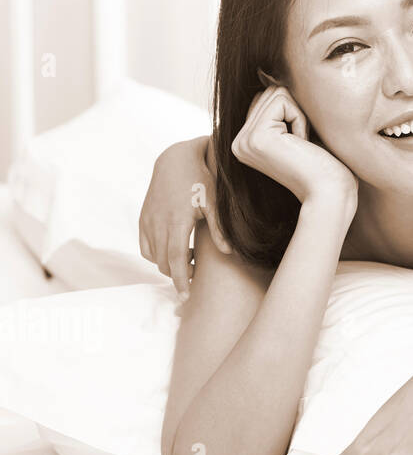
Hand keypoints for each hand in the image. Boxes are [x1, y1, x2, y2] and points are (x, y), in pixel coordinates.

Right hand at [140, 135, 229, 299]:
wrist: (174, 159)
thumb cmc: (201, 178)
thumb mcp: (214, 201)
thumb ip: (220, 227)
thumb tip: (229, 252)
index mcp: (177, 221)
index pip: (177, 259)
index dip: (181, 280)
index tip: (186, 296)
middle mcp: (158, 223)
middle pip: (164, 262)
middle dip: (177, 276)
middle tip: (195, 280)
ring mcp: (148, 221)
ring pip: (154, 257)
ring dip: (169, 265)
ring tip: (191, 262)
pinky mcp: (143, 219)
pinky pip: (145, 247)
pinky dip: (157, 255)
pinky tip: (175, 252)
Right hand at [231, 82, 356, 208]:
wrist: (331, 194)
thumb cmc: (327, 165)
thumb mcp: (300, 130)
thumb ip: (284, 107)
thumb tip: (271, 71)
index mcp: (247, 141)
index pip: (270, 98)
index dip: (295, 111)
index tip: (303, 143)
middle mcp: (239, 142)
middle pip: (271, 91)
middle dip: (297, 111)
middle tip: (305, 144)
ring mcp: (243, 141)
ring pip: (276, 92)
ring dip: (300, 115)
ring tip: (303, 145)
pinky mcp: (256, 137)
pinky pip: (283, 100)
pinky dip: (301, 119)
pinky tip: (302, 145)